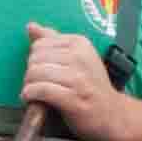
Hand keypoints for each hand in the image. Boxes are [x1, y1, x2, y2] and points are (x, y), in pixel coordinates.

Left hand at [19, 23, 136, 140]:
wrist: (112, 115)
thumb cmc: (91, 86)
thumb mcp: (78, 58)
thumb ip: (53, 41)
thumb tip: (31, 26)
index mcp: (80, 44)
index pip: (40, 44)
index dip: (36, 59)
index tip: (44, 71)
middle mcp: (81, 58)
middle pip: (35, 58)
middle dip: (31, 73)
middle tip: (37, 84)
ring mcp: (79, 79)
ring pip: (36, 73)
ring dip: (29, 85)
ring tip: (33, 92)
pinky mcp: (74, 99)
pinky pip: (41, 90)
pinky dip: (30, 95)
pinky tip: (32, 99)